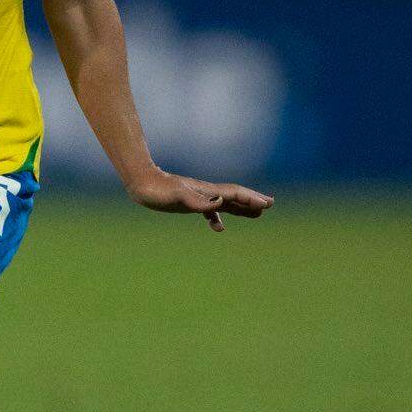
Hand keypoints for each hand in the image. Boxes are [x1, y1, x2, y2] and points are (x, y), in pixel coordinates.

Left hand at [127, 167, 273, 231]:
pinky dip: (217, 218)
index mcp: (207, 190)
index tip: (268, 204)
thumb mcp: (177, 196)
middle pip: (234, 196)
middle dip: (252, 200)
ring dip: (241, 208)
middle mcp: (205, 192)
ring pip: (225, 203)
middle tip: (270, 204)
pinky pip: (209, 210)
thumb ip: (199, 200)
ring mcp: (198, 197)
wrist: (141, 183)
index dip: (251, 198)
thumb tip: (222, 202)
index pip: (234, 193)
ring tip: (257, 214)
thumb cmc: (158, 189)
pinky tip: (218, 228)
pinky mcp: (188, 202)